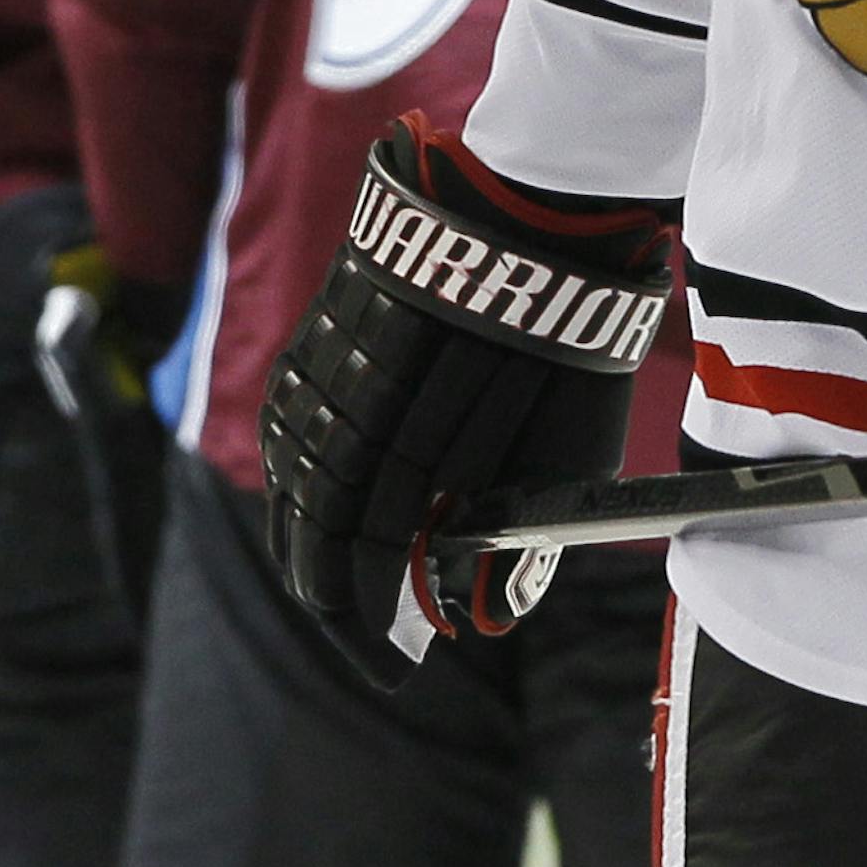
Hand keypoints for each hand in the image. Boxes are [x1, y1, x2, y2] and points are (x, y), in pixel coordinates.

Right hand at [261, 113, 673, 686]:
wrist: (547, 203)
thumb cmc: (572, 330)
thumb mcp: (574, 443)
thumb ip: (526, 529)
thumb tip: (490, 612)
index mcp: (419, 430)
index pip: (371, 552)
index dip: (379, 618)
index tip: (404, 663)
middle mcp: (357, 396)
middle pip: (317, 523)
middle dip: (338, 599)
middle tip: (374, 648)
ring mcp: (330, 356)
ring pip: (291, 475)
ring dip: (307, 547)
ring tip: (340, 598)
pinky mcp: (324, 327)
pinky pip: (292, 422)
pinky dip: (298, 482)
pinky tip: (315, 517)